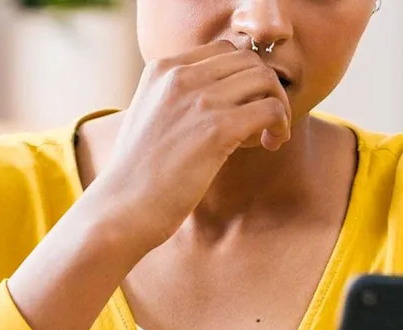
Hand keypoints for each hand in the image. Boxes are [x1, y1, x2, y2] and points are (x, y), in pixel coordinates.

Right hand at [94, 40, 292, 249]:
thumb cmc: (138, 174)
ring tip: (270, 134)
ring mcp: (199, 100)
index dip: (243, 76)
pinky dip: (280, 125)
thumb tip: (220, 98)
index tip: (245, 106)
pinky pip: (270, 109)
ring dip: (278, 105)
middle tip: (264, 122)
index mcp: (162, 69)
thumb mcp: (150, 117)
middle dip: (266, 88)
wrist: (123, 207)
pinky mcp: (217, 129)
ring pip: (265, 79)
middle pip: (249, 60)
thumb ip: (178, 98)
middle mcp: (180, 76)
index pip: (223, 50)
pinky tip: (270, 144)